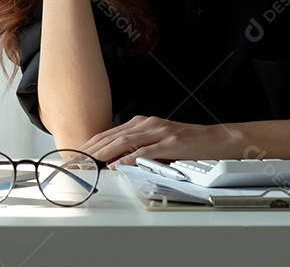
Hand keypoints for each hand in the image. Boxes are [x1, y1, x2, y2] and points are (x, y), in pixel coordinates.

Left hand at [76, 115, 234, 165]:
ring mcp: (159, 132)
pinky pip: (146, 151)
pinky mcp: (170, 143)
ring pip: (124, 142)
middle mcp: (147, 124)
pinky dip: (129, 158)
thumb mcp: (158, 142)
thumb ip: (138, 147)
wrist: (216, 139)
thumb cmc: (187, 143)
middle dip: (90, 149)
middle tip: (73, 161)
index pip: (109, 133)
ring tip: (87, 163)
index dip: (90, 144)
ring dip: (103, 153)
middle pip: (112, 136)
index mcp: (142, 123)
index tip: (74, 155)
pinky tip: (117, 165)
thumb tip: (115, 160)